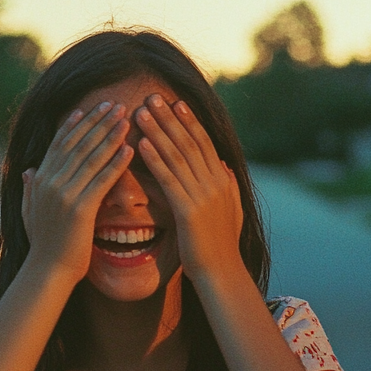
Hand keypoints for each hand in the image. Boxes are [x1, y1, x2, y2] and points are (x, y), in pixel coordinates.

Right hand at [21, 101, 132, 278]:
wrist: (48, 271)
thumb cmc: (44, 244)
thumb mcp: (31, 211)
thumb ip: (30, 189)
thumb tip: (27, 171)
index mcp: (40, 180)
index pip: (60, 144)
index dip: (75, 124)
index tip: (90, 107)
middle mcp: (50, 182)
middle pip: (77, 143)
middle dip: (97, 121)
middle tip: (114, 104)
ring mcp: (64, 194)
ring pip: (91, 157)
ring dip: (110, 135)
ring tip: (126, 118)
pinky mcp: (80, 209)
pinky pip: (102, 180)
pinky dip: (116, 162)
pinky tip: (130, 148)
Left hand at [134, 94, 243, 281]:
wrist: (221, 273)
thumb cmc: (221, 246)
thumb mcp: (230, 211)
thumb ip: (227, 186)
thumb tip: (224, 166)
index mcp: (222, 181)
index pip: (204, 143)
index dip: (189, 121)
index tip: (176, 102)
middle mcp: (215, 183)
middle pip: (189, 142)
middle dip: (170, 118)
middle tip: (153, 97)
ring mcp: (203, 195)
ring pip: (177, 155)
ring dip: (158, 131)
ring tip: (141, 113)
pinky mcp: (188, 210)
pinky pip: (169, 179)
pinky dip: (155, 159)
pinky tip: (140, 145)